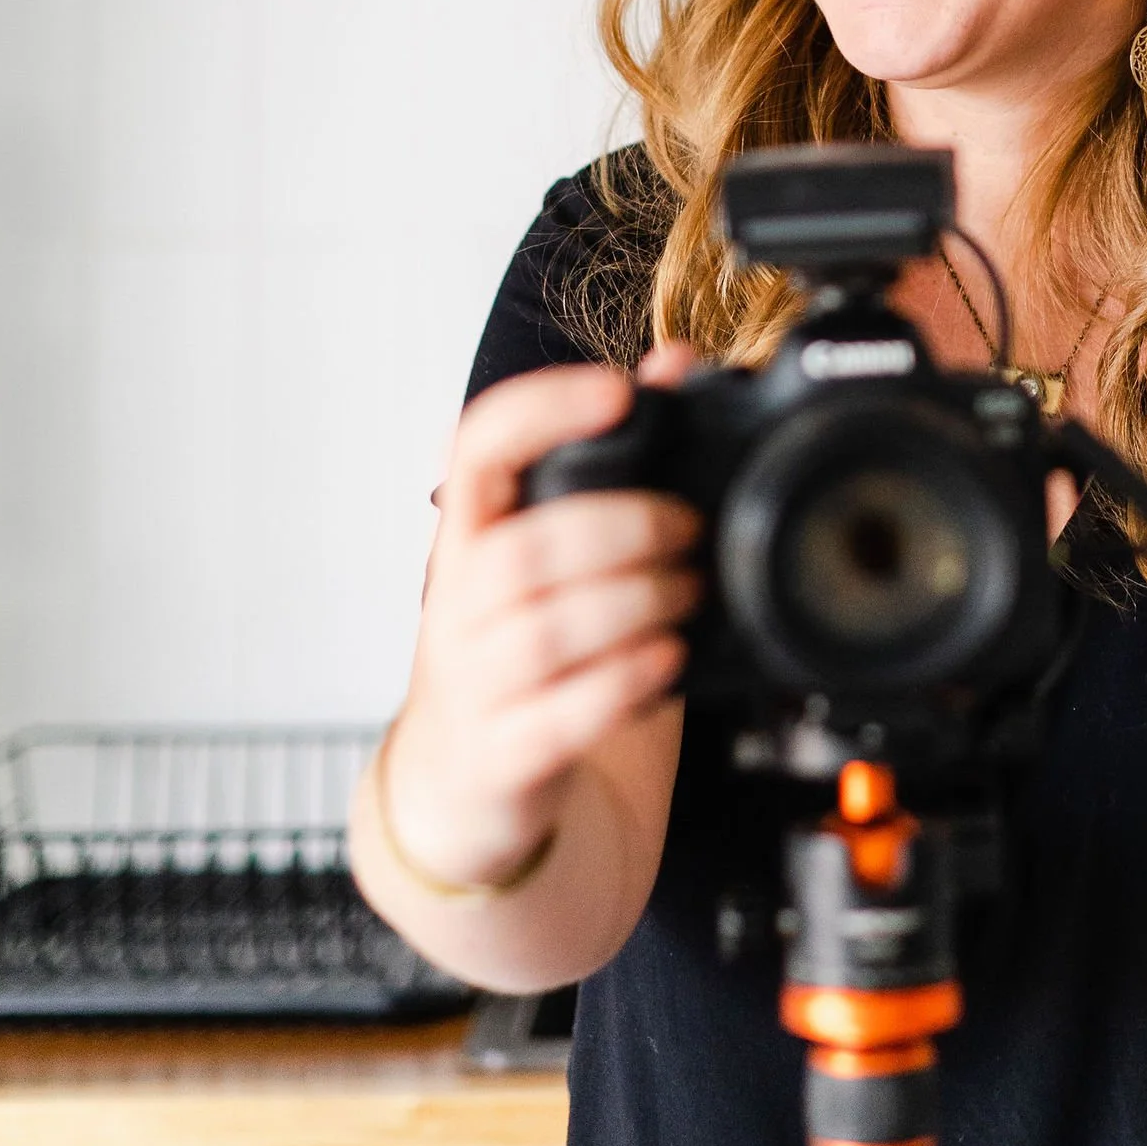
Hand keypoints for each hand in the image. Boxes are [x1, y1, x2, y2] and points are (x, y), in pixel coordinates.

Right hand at [382, 345, 702, 888]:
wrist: (459, 784)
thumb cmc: (514, 646)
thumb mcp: (545, 551)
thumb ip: (610, 459)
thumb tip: (676, 361)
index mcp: (468, 535)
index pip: (478, 447)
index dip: (543, 409)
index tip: (617, 392)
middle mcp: (457, 604)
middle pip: (526, 548)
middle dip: (624, 527)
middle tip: (689, 528)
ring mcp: (474, 682)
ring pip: (548, 632)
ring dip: (636, 603)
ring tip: (688, 592)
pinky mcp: (506, 753)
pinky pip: (565, 714)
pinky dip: (625, 682)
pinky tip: (665, 661)